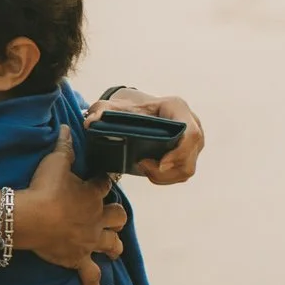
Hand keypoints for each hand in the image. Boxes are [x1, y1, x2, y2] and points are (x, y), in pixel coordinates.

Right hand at [19, 128, 126, 284]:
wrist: (32, 217)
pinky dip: (92, 284)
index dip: (104, 182)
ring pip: (112, 245)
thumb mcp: (55, 162)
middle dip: (116, 216)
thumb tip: (67, 127)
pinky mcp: (78, 259)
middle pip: (119, 217)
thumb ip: (63, 146)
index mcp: (93, 194)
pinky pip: (90, 275)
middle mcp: (98, 219)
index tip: (101, 180)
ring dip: (113, 246)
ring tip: (112, 248)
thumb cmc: (44, 188)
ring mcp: (90, 241)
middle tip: (109, 215)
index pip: (106, 185)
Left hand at [86, 87, 204, 183]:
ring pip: (186, 169)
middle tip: (141, 166)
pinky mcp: (189, 153)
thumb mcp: (112, 107)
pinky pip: (182, 173)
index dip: (180, 152)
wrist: (136, 111)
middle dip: (165, 170)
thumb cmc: (127, 108)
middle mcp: (192, 123)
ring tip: (143, 167)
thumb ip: (100, 110)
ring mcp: (193, 141)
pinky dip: (164, 177)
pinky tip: (148, 170)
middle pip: (189, 157)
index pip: (191, 134)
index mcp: (177, 108)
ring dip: (164, 176)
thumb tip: (90, 122)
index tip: (160, 164)